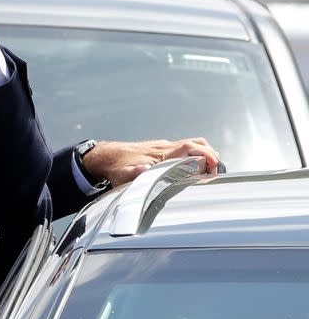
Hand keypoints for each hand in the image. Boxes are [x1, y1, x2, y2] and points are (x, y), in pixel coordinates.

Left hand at [82, 137, 219, 186]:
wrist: (104, 156)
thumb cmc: (115, 167)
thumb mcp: (122, 174)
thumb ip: (134, 173)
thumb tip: (145, 169)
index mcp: (160, 153)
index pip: (189, 147)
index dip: (205, 154)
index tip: (214, 165)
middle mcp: (164, 147)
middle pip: (196, 143)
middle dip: (210, 154)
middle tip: (215, 171)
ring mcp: (163, 147)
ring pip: (191, 144)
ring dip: (204, 154)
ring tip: (209, 171)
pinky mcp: (160, 150)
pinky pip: (184, 148)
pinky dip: (196, 154)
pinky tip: (195, 168)